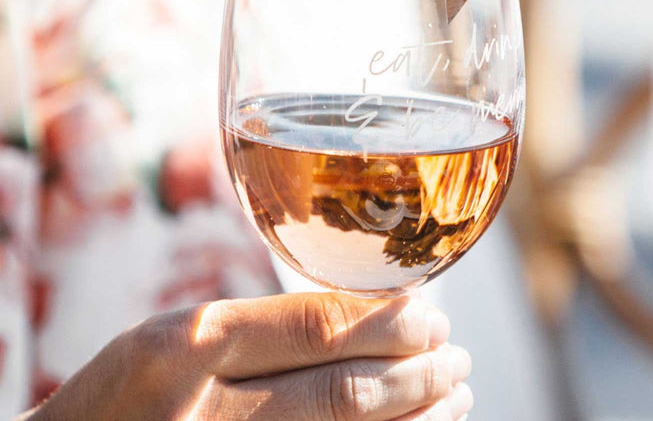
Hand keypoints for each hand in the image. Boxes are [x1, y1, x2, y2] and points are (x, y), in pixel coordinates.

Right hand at [21, 292, 472, 420]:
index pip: (316, 326)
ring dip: (414, 419)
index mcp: (190, 345)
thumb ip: (260, 327)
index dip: (388, 322)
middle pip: (341, 390)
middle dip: (415, 374)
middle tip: (456, 357)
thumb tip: (363, 316)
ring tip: (454, 395)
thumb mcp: (174, 337)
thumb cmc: (123, 394)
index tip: (431, 316)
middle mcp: (206, 408)